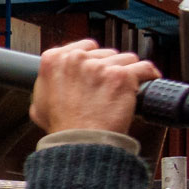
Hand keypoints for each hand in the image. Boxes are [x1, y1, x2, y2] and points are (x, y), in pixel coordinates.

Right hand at [29, 39, 153, 137]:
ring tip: (125, 88)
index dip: (94, 58)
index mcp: (54, 61)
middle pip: (106, 53)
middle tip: (109, 86)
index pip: (85, 47)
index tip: (98, 69)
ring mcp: (100, 66)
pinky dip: (148, 74)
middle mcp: (76, 59)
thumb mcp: (39, 104)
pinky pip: (144, 68)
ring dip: (127, 72)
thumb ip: (46, 86)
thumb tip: (53, 82)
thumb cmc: (61, 127)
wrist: (79, 142)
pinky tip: (149, 79)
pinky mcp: (121, 76)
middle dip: (110, 67)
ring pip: (126, 59)